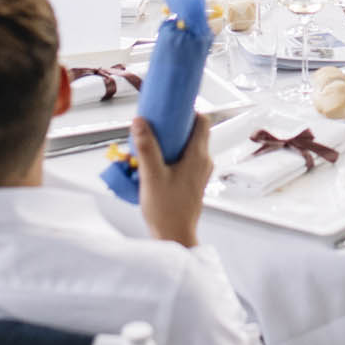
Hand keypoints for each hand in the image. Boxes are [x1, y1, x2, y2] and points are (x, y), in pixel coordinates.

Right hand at [131, 113, 211, 247]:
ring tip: (152, 143)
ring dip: (172, 142)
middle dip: (175, 126)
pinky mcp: (193, 181)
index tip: (171, 108)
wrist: (175, 236)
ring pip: (189, 146)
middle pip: (194, 132)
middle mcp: (204, 161)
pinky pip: (186, 159)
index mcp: (198, 156)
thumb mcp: (151, 175)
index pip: (202, 121)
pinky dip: (173, 154)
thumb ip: (146, 147)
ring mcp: (200, 172)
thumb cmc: (166, 210)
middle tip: (156, 124)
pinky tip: (155, 162)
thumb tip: (140, 121)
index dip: (188, 111)